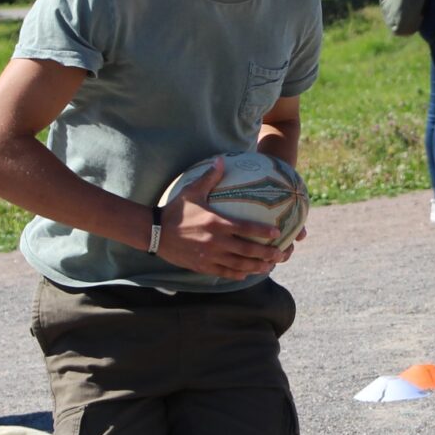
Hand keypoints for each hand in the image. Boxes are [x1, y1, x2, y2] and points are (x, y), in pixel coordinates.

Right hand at [154, 157, 290, 280]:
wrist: (154, 232)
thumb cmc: (175, 210)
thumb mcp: (191, 191)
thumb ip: (209, 177)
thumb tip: (221, 160)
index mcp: (216, 223)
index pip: (245, 228)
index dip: (263, 231)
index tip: (277, 232)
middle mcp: (215, 242)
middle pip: (247, 250)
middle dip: (266, 254)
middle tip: (280, 255)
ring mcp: (209, 256)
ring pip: (238, 265)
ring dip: (255, 267)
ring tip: (268, 267)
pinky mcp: (202, 266)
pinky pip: (224, 273)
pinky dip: (237, 274)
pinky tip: (246, 274)